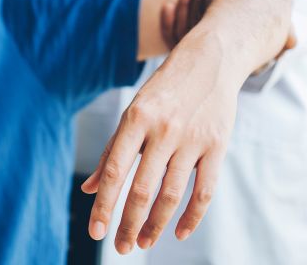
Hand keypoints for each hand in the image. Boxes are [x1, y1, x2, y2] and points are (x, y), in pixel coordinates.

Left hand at [81, 0, 291, 253]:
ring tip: (143, 242)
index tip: (95, 231)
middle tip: (121, 247)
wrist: (210, 60)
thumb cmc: (165, 89)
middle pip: (142, 189)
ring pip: (171, 194)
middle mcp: (162, 130)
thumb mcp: (134, 111)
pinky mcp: (217, 145)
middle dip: (128, 223)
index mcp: (136, 119)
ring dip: (156, 225)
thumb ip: (113, 150)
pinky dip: (192, 216)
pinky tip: (179, 232)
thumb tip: (89, 188)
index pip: (114, 171)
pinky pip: (205, 190)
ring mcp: (192, 139)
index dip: (103, 205)